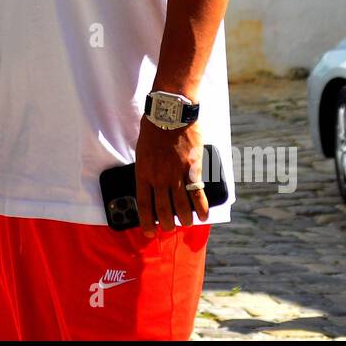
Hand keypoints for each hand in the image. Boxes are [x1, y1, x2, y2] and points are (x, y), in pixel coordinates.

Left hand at [135, 119, 206, 235]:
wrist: (170, 113)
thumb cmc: (154, 128)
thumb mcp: (142, 151)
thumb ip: (147, 168)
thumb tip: (151, 181)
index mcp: (143, 173)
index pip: (143, 205)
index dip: (146, 222)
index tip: (148, 232)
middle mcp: (159, 179)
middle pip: (163, 210)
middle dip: (166, 224)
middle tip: (168, 228)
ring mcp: (176, 176)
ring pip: (181, 207)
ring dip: (184, 219)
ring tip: (186, 223)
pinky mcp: (193, 170)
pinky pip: (197, 195)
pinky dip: (201, 208)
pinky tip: (203, 216)